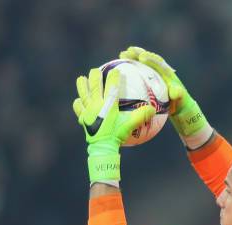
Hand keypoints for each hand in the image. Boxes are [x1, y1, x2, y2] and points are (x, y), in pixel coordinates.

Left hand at [73, 67, 154, 182]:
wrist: (103, 148)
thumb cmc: (117, 135)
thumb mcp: (130, 125)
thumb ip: (141, 116)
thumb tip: (153, 109)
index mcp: (108, 105)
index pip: (111, 86)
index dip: (114, 76)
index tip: (116, 70)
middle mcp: (96, 105)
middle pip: (94, 86)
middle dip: (95, 76)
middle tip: (96, 71)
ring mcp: (88, 112)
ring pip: (83, 94)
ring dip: (82, 86)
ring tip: (81, 79)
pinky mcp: (83, 119)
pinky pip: (79, 109)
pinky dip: (78, 104)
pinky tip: (79, 101)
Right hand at [119, 46, 208, 139]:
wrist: (178, 105)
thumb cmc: (180, 102)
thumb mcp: (181, 99)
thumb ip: (178, 94)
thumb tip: (175, 92)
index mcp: (167, 73)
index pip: (158, 63)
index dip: (150, 59)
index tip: (142, 57)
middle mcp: (159, 70)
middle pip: (148, 59)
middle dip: (138, 53)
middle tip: (128, 51)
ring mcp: (152, 74)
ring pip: (141, 63)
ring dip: (132, 58)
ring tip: (122, 54)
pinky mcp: (147, 79)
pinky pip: (138, 71)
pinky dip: (130, 68)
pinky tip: (120, 67)